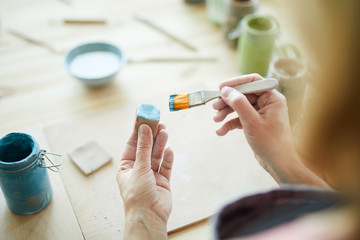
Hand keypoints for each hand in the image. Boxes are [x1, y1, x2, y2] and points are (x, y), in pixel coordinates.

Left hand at [117, 123, 173, 239]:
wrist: (149, 216)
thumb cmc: (137, 195)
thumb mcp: (138, 168)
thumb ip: (143, 148)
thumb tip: (144, 129)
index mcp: (127, 166)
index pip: (132, 143)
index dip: (138, 130)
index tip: (143, 117)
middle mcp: (139, 169)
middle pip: (146, 147)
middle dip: (152, 135)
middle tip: (159, 122)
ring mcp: (151, 175)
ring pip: (157, 155)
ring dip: (161, 144)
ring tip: (165, 131)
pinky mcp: (163, 181)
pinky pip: (166, 166)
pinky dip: (168, 158)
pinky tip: (170, 150)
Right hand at [213, 74, 327, 186]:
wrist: (278, 164)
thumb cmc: (270, 142)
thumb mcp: (251, 121)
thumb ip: (238, 103)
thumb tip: (226, 90)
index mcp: (272, 98)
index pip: (252, 82)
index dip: (236, 83)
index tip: (220, 88)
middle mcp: (267, 103)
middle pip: (243, 94)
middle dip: (228, 101)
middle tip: (214, 107)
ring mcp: (260, 113)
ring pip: (239, 107)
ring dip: (226, 112)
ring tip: (216, 120)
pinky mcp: (255, 123)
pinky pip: (239, 118)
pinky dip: (230, 123)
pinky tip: (221, 131)